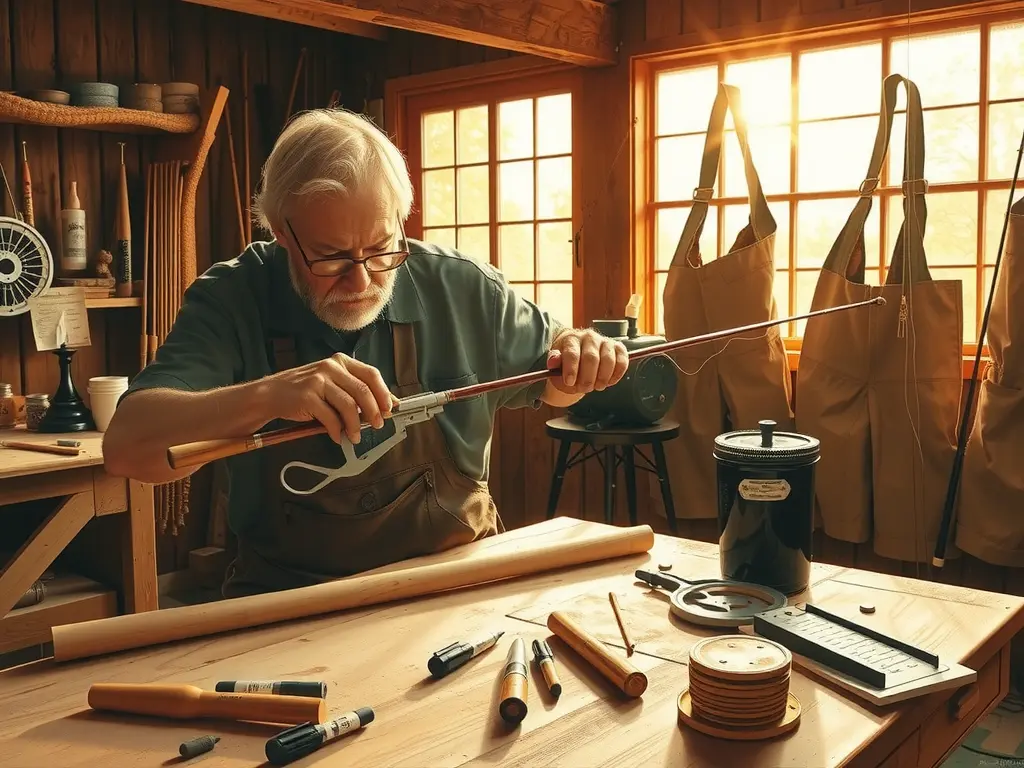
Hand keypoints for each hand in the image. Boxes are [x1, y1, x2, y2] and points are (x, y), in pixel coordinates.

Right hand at [265, 354, 398, 443]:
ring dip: (356, 426)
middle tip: (378, 425)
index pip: (371, 374)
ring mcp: (318, 380)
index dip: (384, 393)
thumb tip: (387, 404)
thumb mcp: (333, 384)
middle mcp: (331, 367)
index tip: (390, 409)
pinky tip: (337, 436)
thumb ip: (356, 391)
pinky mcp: (307, 396)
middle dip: (374, 411)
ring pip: (348, 406)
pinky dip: (337, 431)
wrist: (271, 394)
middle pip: (363, 390)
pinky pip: (330, 418)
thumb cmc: (305, 390)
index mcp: (341, 362)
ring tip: (355, 437)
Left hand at [546, 328, 628, 394]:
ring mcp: (605, 342)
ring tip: (596, 386)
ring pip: (608, 360)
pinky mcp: (618, 348)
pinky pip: (622, 361)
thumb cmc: (566, 360)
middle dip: (587, 378)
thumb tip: (553, 362)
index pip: (572, 353)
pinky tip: (608, 382)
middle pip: (591, 358)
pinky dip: (617, 375)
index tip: (570, 382)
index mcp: (572, 339)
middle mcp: (589, 337)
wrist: (579, 353)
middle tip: (583, 389)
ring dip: (602, 378)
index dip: (571, 369)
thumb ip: (554, 362)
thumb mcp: (556, 362)